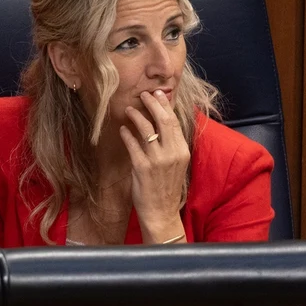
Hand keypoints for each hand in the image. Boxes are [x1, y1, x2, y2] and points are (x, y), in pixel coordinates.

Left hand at [118, 90, 188, 242]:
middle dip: (153, 104)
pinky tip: (122, 129)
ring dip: (137, 116)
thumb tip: (161, 125)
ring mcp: (157, 160)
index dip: (165, 106)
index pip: (175, 122)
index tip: (158, 94)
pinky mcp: (142, 167)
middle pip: (164, 121)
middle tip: (144, 95)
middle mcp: (173, 153)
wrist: (161, 211)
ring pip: (147, 130)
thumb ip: (170, 145)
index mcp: (182, 151)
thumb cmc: (166, 187)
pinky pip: (133, 145)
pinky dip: (127, 134)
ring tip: (129, 110)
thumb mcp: (175, 164)